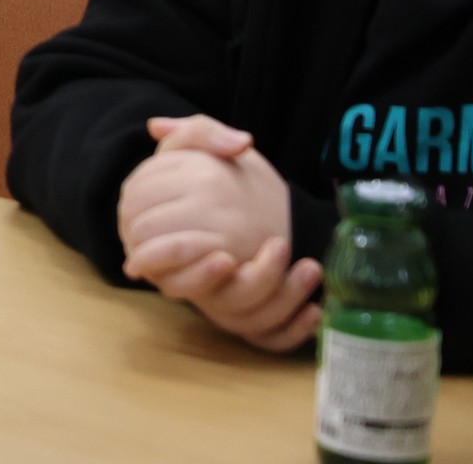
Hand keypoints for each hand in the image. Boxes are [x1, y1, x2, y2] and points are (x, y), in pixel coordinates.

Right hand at [117, 115, 321, 352]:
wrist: (237, 203)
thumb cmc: (208, 176)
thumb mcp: (193, 147)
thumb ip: (201, 134)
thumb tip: (238, 142)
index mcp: (158, 240)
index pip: (161, 268)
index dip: (188, 269)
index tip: (225, 256)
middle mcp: (186, 277)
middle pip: (210, 300)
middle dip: (249, 282)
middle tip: (281, 248)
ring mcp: (219, 300)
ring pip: (243, 319)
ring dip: (280, 299)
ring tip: (310, 267)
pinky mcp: (248, 316)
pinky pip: (266, 338)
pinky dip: (290, 331)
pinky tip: (314, 313)